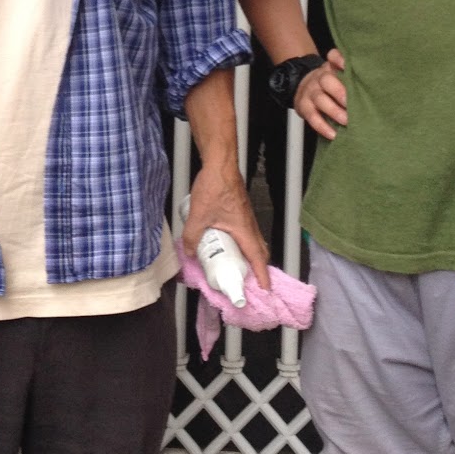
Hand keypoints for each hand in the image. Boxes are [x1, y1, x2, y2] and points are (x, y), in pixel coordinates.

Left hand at [181, 165, 270, 291]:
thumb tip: (188, 253)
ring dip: (248, 256)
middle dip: (256, 269)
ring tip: (236, 266)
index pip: (258, 259)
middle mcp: (250, 225)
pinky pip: (246, 233)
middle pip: (259, 252)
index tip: (266, 290)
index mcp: (244, 230)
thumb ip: (191, 237)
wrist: (220, 163)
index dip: (262, 276)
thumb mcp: (198, 216)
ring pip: (253, 242)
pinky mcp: (241, 211)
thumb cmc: (214, 187)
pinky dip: (242, 243)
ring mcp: (247, 217)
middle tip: (248, 281)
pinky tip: (226, 243)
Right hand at [295, 48, 346, 138]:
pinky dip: (322, 126)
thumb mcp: (339, 75)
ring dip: (334, 111)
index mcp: (331, 67)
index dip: (340, 60)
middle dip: (339, 92)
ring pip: (320, 99)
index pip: (333, 56)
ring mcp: (310, 92)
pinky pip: (312, 117)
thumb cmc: (331, 85)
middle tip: (351, 103)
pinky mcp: (303, 107)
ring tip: (346, 121)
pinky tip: (333, 134)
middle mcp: (320, 78)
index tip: (348, 66)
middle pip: (326, 80)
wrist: (304, 88)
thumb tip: (378, 87)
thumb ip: (353, 78)